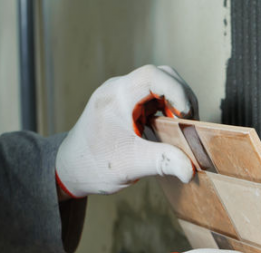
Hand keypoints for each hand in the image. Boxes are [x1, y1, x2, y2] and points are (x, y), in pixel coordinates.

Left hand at [55, 64, 198, 197]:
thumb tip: (190, 169)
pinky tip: (171, 130)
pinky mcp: (128, 105)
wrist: (70, 169)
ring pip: (161, 85)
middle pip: (162, 75)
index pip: (153, 76)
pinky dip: (169, 110)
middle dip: (182, 96)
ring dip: (177, 103)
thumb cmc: (94, 165)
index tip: (187, 116)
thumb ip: (163, 162)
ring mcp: (123, 96)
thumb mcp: (131, 165)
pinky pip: (155, 98)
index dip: (177, 91)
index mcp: (116, 96)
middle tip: (189, 123)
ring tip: (182, 127)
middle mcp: (119, 90)